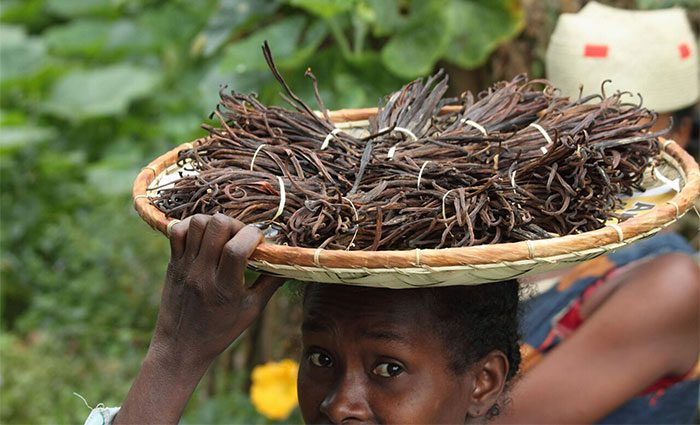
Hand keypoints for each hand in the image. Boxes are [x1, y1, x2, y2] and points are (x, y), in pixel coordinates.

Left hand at [151, 213, 284, 366]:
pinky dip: (192, 225)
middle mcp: (203, 273)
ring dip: (215, 223)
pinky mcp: (173, 263)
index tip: (260, 242)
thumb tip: (290, 264)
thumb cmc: (220, 331)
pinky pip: (176, 230)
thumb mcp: (251, 311)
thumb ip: (270, 285)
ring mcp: (185, 266)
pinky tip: (204, 235)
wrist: (180, 347)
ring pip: (197, 223)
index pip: (237, 248)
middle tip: (242, 237)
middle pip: (217, 226)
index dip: (253, 235)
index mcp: (225, 288)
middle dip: (236, 224)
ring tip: (224, 235)